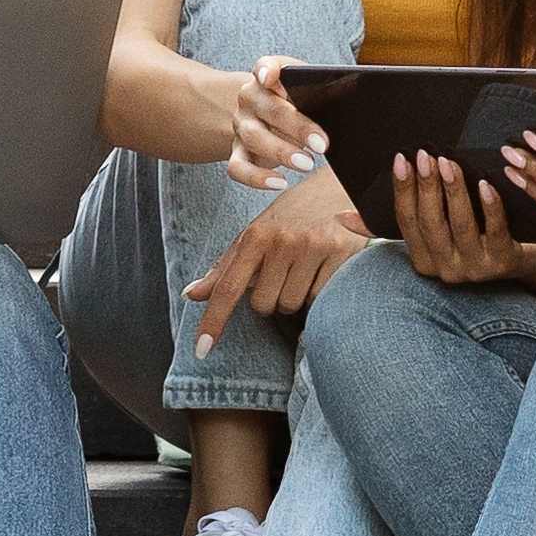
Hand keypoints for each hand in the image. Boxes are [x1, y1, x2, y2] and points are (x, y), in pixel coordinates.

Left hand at [183, 164, 365, 350]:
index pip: (227, 287)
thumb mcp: (257, 232)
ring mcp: (310, 246)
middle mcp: (280, 240)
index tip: (201, 350)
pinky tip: (324, 269)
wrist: (344, 184)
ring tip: (306, 269)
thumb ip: (225, 266)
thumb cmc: (295, 213)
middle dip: (271, 298)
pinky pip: (320, 298)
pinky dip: (319, 292)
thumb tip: (191, 294)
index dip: (213, 321)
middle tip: (284, 274)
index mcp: (255, 236)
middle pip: (263, 305)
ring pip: (292, 305)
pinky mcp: (338, 252)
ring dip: (296, 297)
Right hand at [217, 57, 327, 193]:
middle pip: (268, 108)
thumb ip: (326, 85)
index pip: (264, 66)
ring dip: (281, 152)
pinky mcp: (238, 152)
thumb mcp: (309, 87)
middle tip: (322, 144)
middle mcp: (250, 98)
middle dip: (297, 126)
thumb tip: (352, 85)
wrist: (271, 117)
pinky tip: (280, 182)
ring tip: (307, 164)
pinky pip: (238, 167)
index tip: (270, 77)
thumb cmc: (297, 100)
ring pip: (253, 137)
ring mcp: (241, 126)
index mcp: (268, 76)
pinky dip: (256, 177)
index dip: (266, 70)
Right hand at [389, 153, 535, 288]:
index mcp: (425, 260)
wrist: (523, 262)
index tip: (401, 160)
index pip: (406, 221)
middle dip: (426, 186)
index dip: (402, 189)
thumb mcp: (444, 234)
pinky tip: (485, 184)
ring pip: (461, 225)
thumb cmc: (479, 238)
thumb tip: (369, 202)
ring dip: (454, 191)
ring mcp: (475, 268)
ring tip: (449, 164)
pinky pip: (495, 230)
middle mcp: (446, 269)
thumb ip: (419, 215)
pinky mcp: (502, 262)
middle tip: (425, 156)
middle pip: (431, 223)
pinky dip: (489, 206)